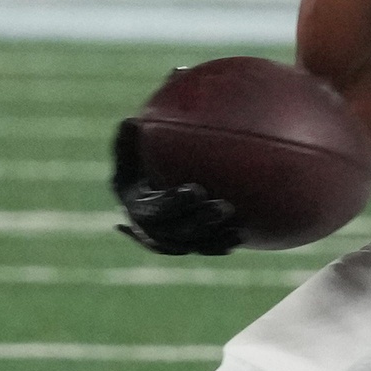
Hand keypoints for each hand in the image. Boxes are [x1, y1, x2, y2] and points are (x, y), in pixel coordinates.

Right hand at [111, 118, 243, 256]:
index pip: (151, 210)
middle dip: (200, 222)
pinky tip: (239, 235)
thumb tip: (131, 122)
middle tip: (225, 207)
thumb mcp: (132, 144)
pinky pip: (203, 248)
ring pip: (191, 244)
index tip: (197, 190)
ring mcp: (167, 238)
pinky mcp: (187, 242)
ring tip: (238, 227)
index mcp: (133, 202)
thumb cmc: (144, 152)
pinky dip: (219, 244)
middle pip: (173, 232)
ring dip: (214, 237)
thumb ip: (130, 137)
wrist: (153, 174)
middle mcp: (147, 227)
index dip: (173, 204)